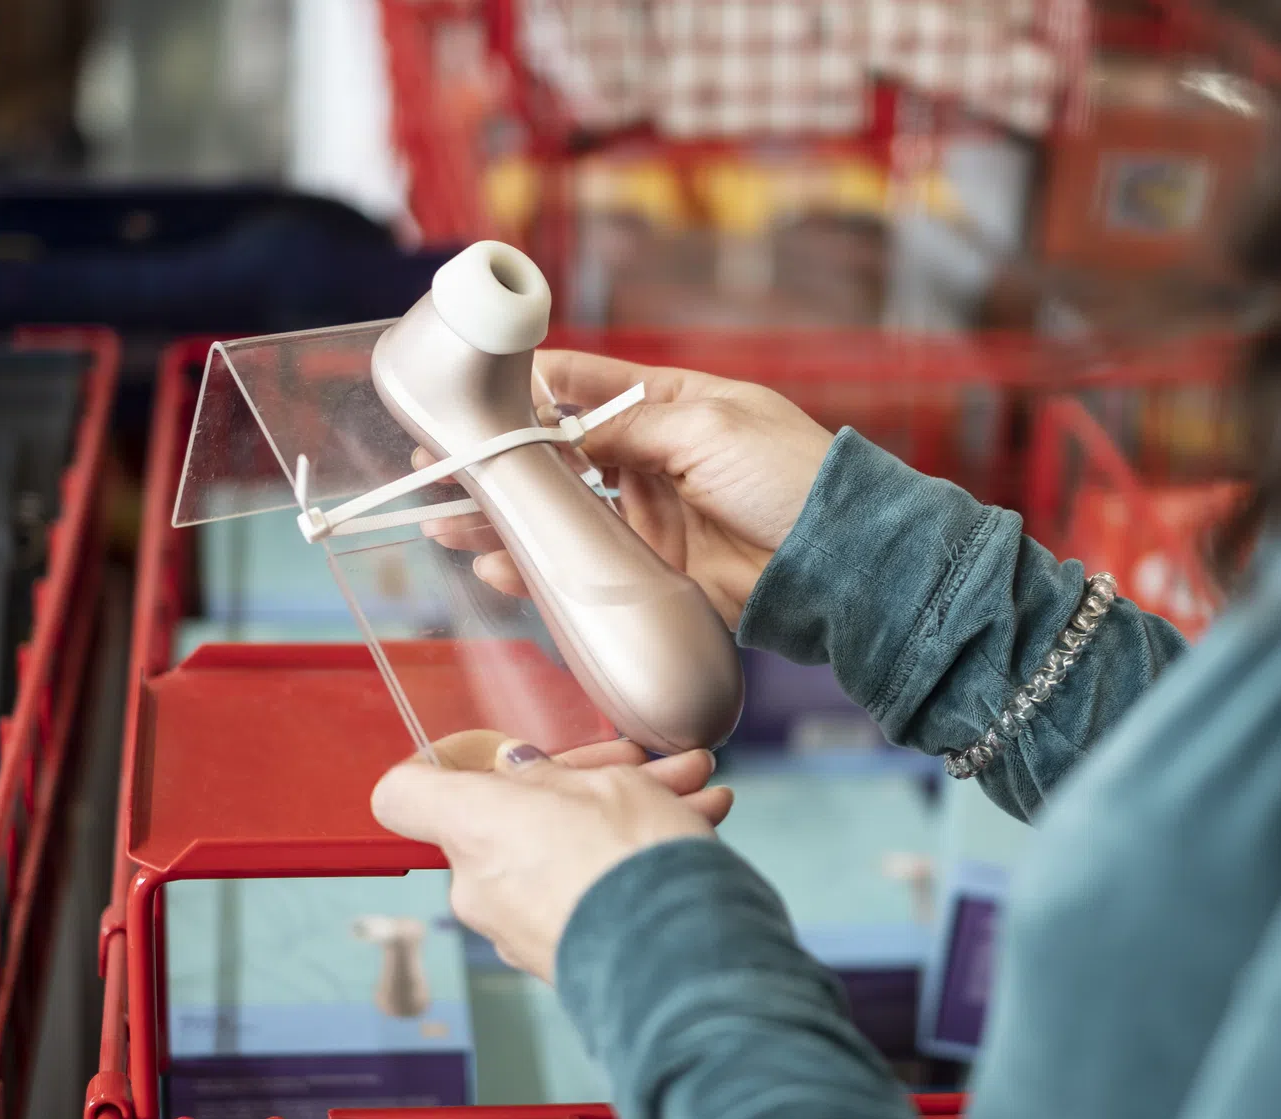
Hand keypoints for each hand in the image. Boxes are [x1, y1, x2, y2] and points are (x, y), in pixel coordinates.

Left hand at [372, 731, 733, 981]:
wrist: (683, 964)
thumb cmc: (637, 864)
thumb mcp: (608, 784)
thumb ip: (554, 773)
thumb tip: (523, 771)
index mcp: (473, 826)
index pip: (403, 793)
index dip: (440, 764)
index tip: (485, 754)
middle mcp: (477, 885)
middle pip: (506, 817)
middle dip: (577, 786)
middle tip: (639, 767)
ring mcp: (512, 929)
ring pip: (552, 854)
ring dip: (611, 823)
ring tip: (690, 800)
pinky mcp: (551, 958)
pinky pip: (571, 894)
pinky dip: (612, 867)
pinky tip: (684, 840)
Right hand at [421, 350, 835, 626]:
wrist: (841, 564)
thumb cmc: (791, 477)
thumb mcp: (707, 428)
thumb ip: (627, 426)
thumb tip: (561, 427)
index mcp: (673, 403)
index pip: (582, 388)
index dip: (523, 393)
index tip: (469, 399)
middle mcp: (656, 456)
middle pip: (559, 457)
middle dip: (500, 465)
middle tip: (439, 471)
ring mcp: (653, 515)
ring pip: (563, 514)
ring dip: (508, 520)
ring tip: (449, 523)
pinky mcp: (657, 569)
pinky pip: (587, 566)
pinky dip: (542, 569)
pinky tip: (501, 568)